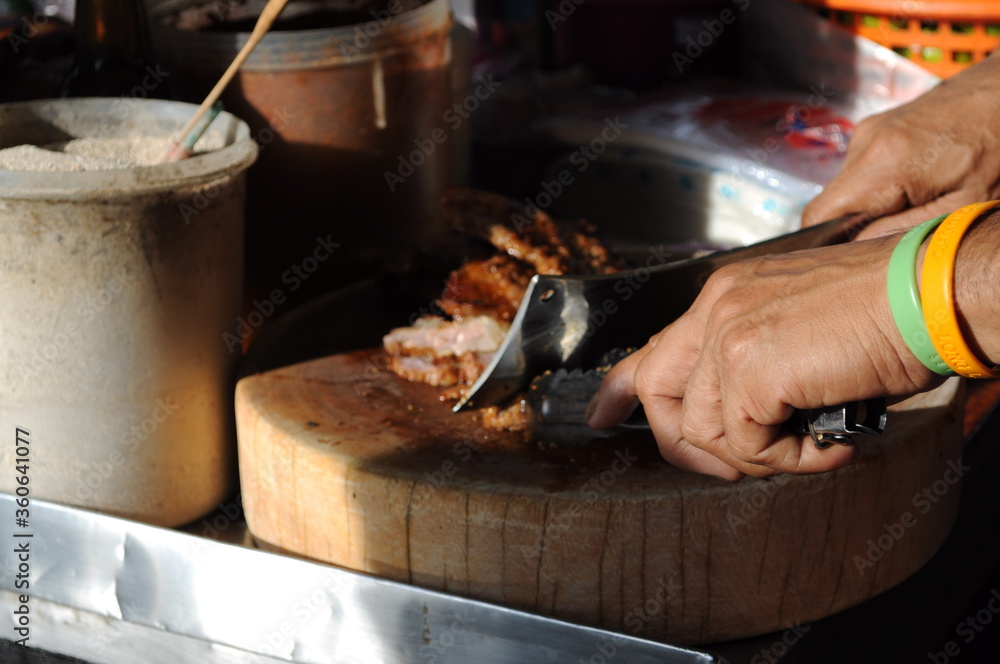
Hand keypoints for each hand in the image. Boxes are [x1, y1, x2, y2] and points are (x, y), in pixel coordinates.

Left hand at [586, 236, 939, 479]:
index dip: (619, 388)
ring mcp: (729, 334)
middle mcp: (718, 307)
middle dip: (688, 447)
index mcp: (727, 295)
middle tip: (738, 466)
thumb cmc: (888, 311)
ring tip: (814, 442)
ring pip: (705, 431)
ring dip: (761, 456)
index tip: (600, 417)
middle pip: (657, 393)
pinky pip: (747, 445)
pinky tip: (830, 441)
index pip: (654, 346)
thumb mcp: (804, 331)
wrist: (933, 291)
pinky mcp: (750, 365)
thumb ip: (759, 364)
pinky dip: (790, 459)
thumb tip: (744, 422)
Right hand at [803, 53, 999, 240]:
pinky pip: (862, 171)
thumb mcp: (960, 206)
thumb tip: (855, 250)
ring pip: (847, 188)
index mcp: (883, 163)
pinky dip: (880, 186)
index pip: (818, 216)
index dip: (823, 242)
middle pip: (832, 203)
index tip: (844, 258)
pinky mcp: (876, 128)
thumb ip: (900, 232)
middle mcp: (866, 142)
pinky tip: (916, 184)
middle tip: (893, 236)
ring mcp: (868, 131)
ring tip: (916, 203)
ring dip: (871, 205)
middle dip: (854, 225)